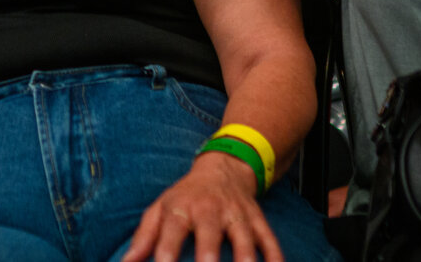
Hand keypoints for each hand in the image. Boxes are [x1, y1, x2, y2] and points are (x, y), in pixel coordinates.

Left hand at [122, 152, 282, 261]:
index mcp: (182, 208)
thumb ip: (144, 237)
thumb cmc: (185, 196)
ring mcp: (237, 214)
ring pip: (245, 238)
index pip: (172, 230)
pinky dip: (275, 256)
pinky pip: (270, 239)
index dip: (166, 250)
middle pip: (210, 233)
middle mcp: (210, 210)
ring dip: (246, 258)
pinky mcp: (257, 220)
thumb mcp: (160, 209)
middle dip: (209, 253)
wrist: (223, 168)